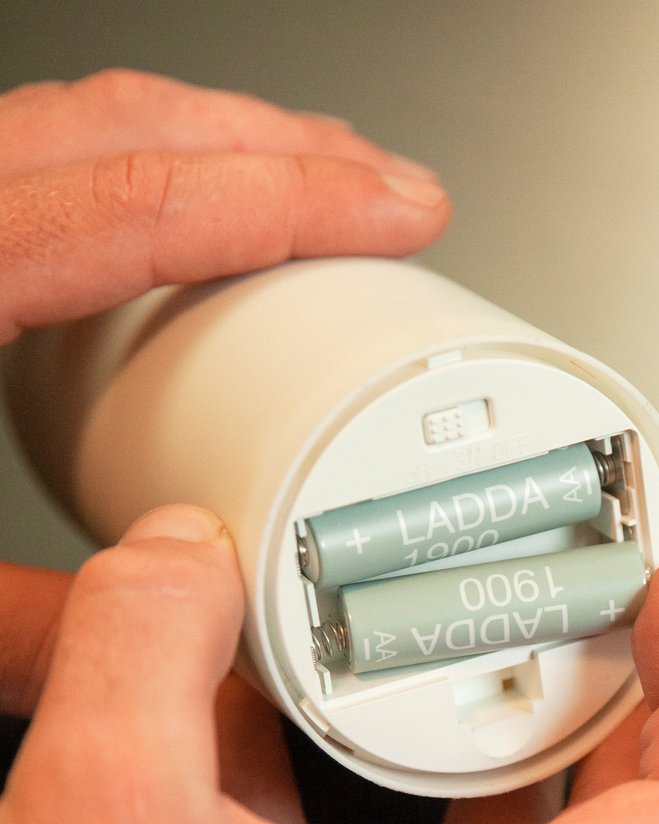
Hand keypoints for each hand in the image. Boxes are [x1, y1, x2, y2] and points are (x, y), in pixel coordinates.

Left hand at [0, 65, 455, 822]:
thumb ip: (27, 625)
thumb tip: (158, 640)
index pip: (132, 206)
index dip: (289, 199)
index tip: (396, 209)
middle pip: (118, 127)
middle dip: (279, 145)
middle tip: (386, 190)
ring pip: (73, 121)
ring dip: (213, 141)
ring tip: (317, 185)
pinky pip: (28, 153)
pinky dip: (133, 166)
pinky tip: (183, 222)